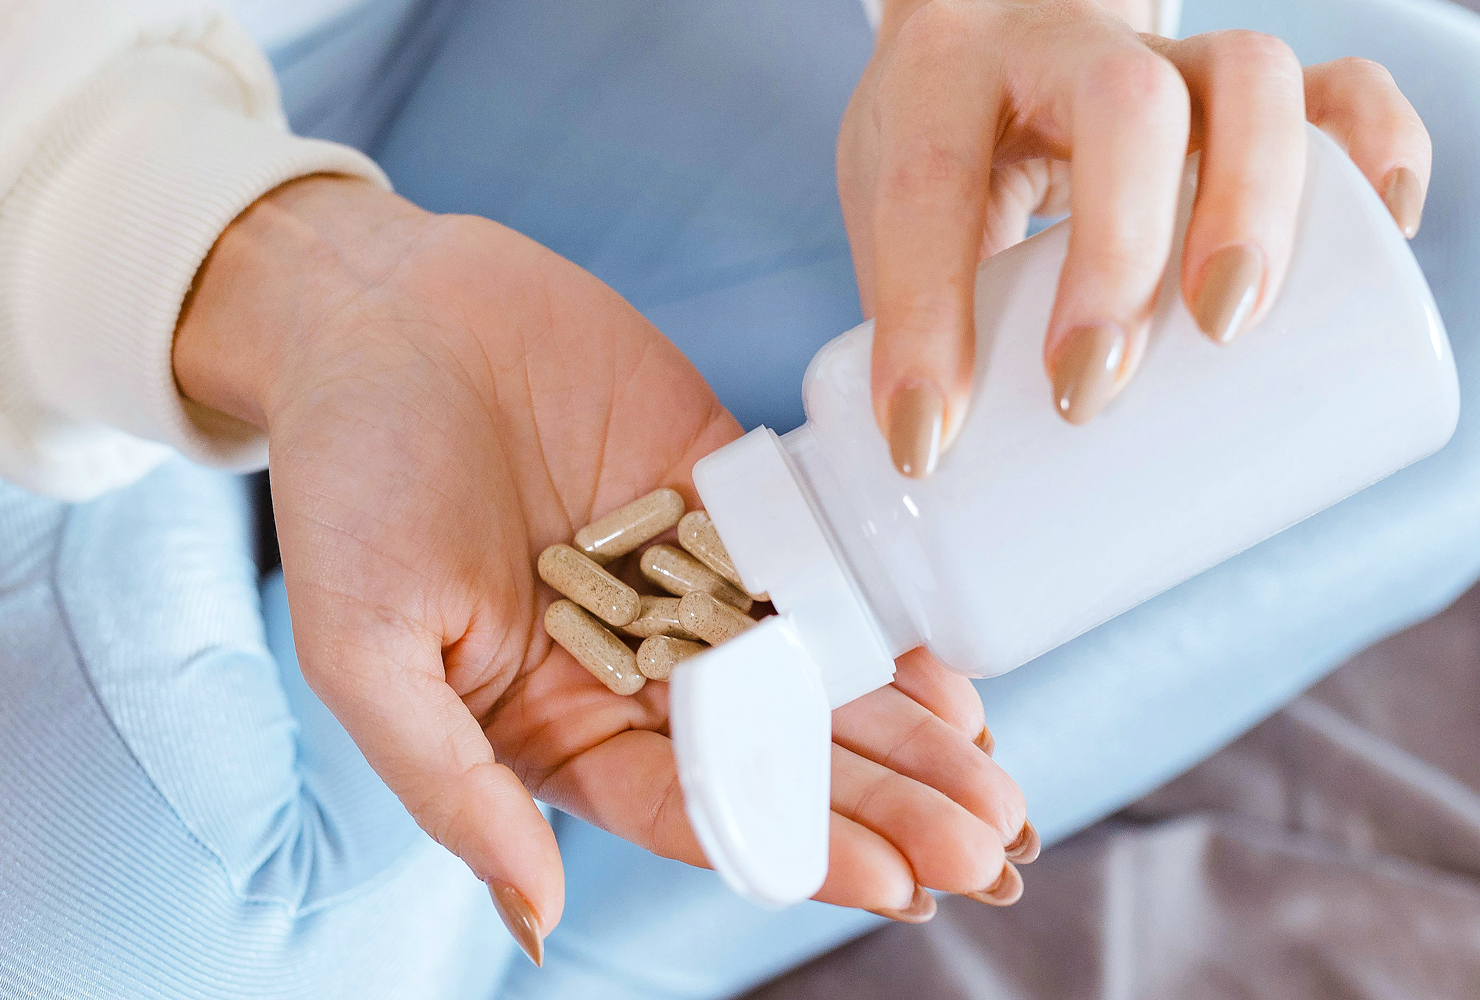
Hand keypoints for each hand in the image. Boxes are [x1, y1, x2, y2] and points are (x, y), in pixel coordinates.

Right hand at [173, 177, 1029, 960]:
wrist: (380, 314)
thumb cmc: (345, 482)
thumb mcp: (362, 645)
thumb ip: (450, 780)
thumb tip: (536, 917)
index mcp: (554, 723)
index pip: (692, 808)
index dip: (793, 848)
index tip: (893, 883)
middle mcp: (633, 668)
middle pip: (777, 758)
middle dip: (882, 808)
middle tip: (987, 853)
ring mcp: (687, 582)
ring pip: (812, 678)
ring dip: (905, 736)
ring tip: (997, 789)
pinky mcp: (724, 494)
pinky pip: (815, 570)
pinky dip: (879, 624)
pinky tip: (952, 678)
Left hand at [839, 0, 1431, 472]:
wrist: (993, 31)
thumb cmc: (938, 143)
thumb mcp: (889, 206)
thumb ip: (905, 310)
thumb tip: (930, 474)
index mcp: (944, 80)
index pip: (928, 186)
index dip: (923, 321)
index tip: (921, 442)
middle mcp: (1062, 42)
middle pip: (1122, 108)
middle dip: (1118, 257)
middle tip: (1087, 389)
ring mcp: (1166, 53)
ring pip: (1246, 80)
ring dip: (1251, 204)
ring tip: (1226, 324)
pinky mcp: (1238, 81)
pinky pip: (1341, 84)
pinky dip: (1376, 146)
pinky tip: (1385, 224)